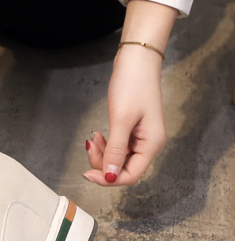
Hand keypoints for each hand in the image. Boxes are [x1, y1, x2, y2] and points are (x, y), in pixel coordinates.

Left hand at [83, 44, 165, 185]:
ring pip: (117, 158)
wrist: (136, 62)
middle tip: (90, 146)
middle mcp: (148, 144)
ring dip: (102, 153)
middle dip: (103, 163)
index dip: (109, 179)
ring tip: (93, 137)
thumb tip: (110, 176)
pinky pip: (117, 146)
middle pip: (123, 168)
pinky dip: (105, 144)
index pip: (131, 175)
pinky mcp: (132, 130)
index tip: (88, 173)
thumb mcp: (121, 120)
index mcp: (152, 144)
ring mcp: (140, 137)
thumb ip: (116, 150)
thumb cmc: (132, 86)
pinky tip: (97, 135)